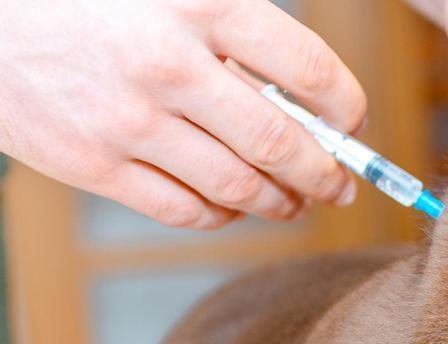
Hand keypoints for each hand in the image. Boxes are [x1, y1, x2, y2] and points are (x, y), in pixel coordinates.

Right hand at [0, 0, 366, 228]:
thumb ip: (240, 32)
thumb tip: (310, 99)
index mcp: (200, 4)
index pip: (310, 70)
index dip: (347, 109)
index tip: (352, 127)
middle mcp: (168, 64)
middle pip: (280, 143)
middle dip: (325, 174)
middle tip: (341, 186)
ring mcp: (128, 120)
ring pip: (239, 187)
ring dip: (281, 202)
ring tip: (296, 201)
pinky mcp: (92, 163)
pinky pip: (185, 210)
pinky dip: (223, 215)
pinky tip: (235, 206)